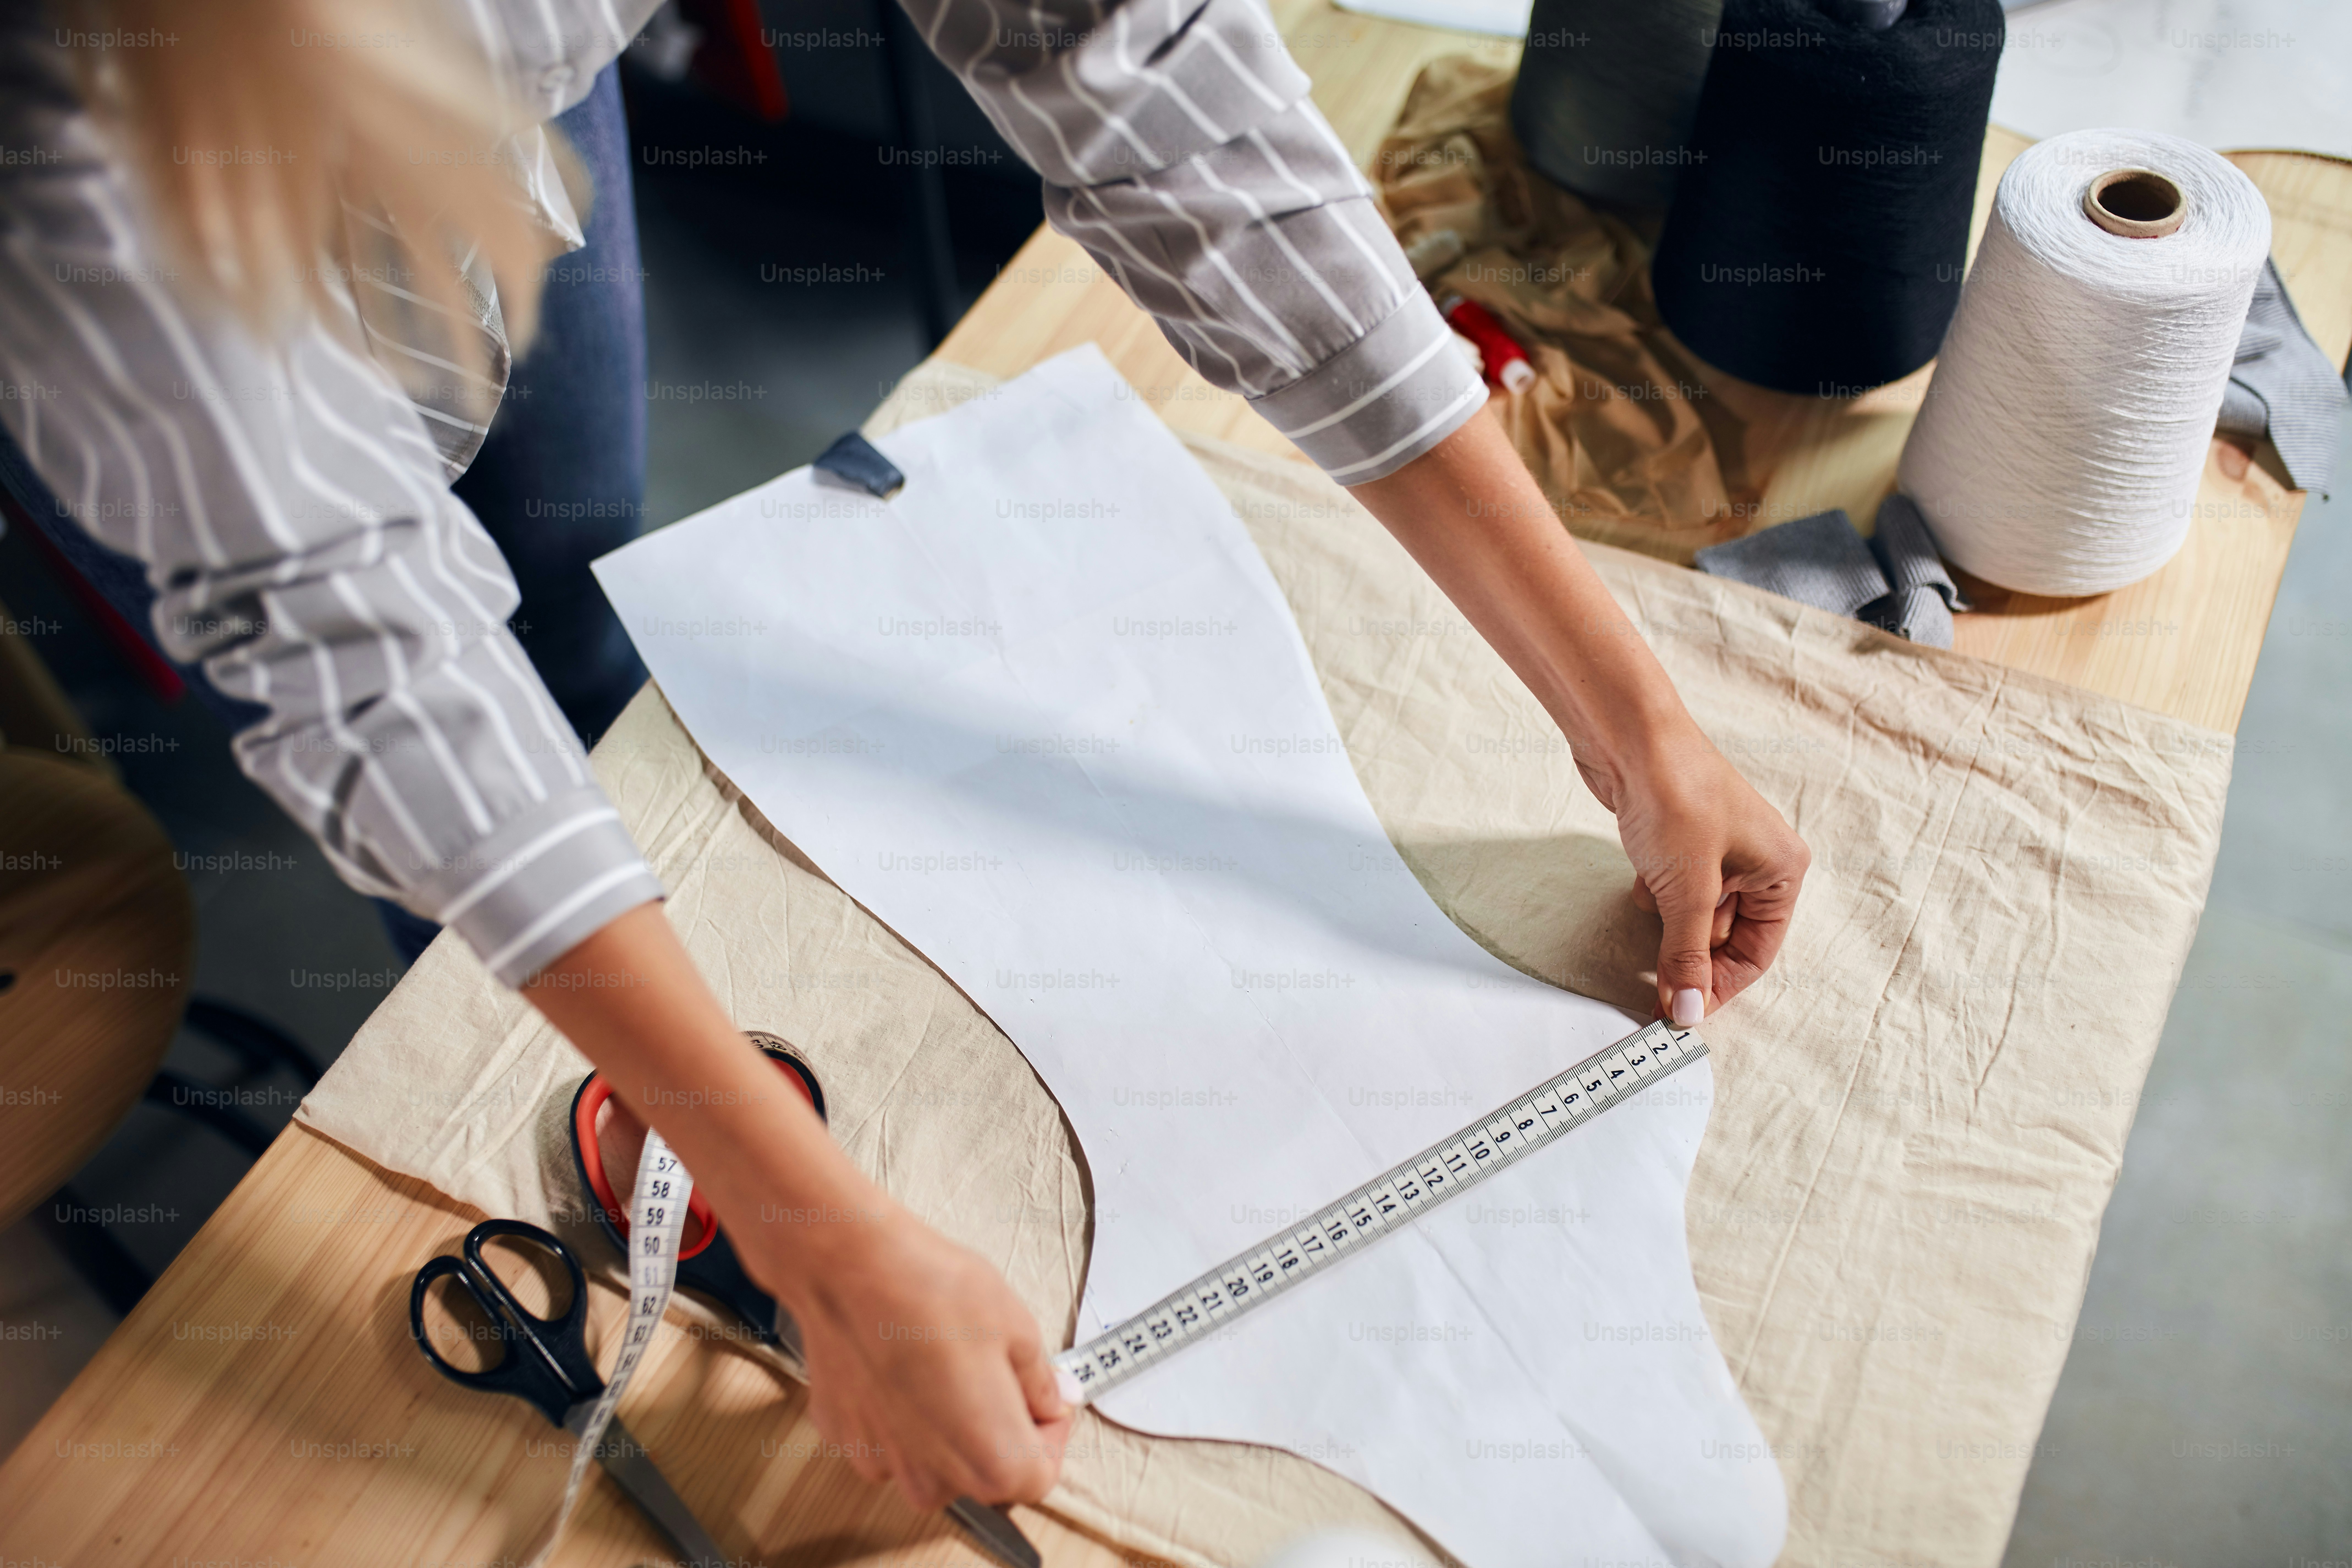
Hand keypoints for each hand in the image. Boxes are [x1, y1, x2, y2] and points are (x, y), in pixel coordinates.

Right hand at [749, 1208, 1073, 1510]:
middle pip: (984, 1474)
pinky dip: (902, 1412)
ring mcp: (882, 1462)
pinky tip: (905, 1364)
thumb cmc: (932, 1292)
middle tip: (999, 1373)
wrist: (851, 1267)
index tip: (1044, 1398)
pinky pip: (889, 1438)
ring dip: (949, 1424)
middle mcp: (933, 1478)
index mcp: (990, 1460)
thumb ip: (1040, 1381)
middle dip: (999, 1429)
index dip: (1049, 1434)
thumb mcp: (1017, 1328)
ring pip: (934, 1460)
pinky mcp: (845, 1436)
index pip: (1037, 1476)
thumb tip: (1051, 1398)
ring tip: (947, 1362)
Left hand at [1347, 415, 1809, 1021]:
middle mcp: (1758, 859)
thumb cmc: (1676, 799)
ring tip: (1648, 933)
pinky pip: (1674, 890)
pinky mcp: (1680, 839)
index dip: (1720, 985)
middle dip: (1693, 959)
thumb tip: (1685, 1012)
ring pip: (1697, 914)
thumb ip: (1686, 954)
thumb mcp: (1687, 890)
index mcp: (1782, 869)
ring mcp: (1718, 848)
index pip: (1759, 951)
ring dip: (1671, 930)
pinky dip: (1657, 900)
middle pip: (1728, 936)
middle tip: (1657, 987)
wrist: (1631, 737)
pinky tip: (1638, 892)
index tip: (1682, 1010)